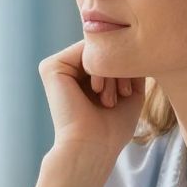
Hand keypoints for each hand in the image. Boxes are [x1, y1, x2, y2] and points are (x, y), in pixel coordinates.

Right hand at [38, 41, 144, 160]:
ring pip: (97, 48)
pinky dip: (99, 68)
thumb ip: (130, 64)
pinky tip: (98, 91)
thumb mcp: (130, 90)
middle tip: (122, 94)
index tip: (131, 91)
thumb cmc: (112, 128)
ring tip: (110, 98)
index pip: (111, 51)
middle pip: (104, 47)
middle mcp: (68, 68)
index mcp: (82, 75)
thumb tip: (135, 39)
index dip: (127, 64)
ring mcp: (58, 66)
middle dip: (120, 67)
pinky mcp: (51, 67)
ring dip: (112, 70)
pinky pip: (85, 50)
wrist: (93, 147)